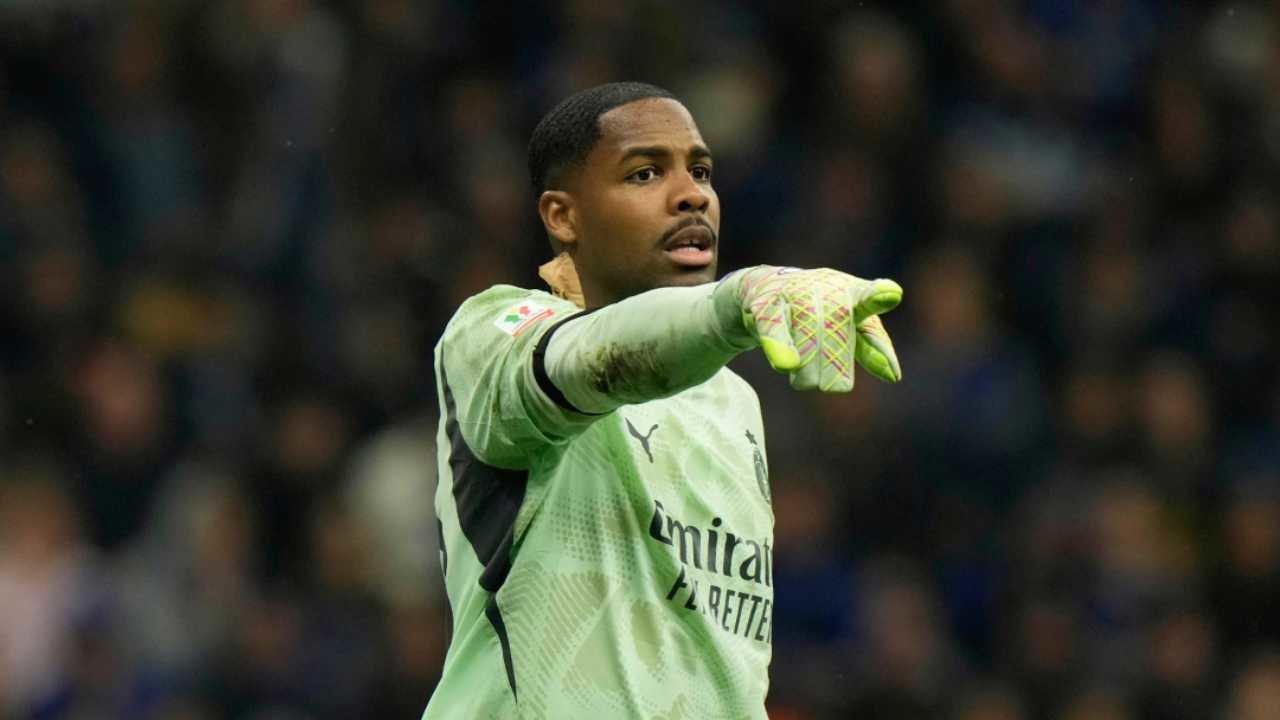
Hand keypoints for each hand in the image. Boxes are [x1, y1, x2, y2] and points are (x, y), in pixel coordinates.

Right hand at [725, 266, 902, 391]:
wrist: (764, 288)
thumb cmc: (819, 310)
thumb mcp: (849, 326)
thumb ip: (872, 347)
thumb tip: (894, 376)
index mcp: (850, 292)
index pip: (866, 296)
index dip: (878, 295)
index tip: (892, 294)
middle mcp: (823, 287)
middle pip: (835, 327)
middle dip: (835, 362)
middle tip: (835, 387)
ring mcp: (793, 292)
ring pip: (806, 331)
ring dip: (810, 363)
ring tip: (808, 382)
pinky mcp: (764, 302)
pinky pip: (773, 327)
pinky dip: (780, 346)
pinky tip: (786, 365)